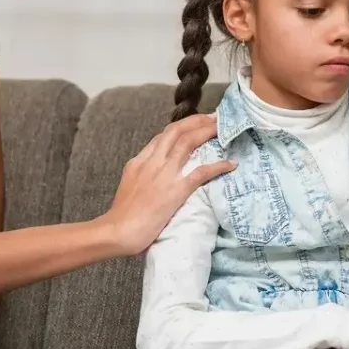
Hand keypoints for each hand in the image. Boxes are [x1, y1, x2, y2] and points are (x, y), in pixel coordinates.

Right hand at [103, 113, 234, 255]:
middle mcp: (152, 162)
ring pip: (187, 143)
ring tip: (221, 128)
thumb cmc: (122, 214)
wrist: (118, 230)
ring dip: (206, 132)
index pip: (162, 136)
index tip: (194, 124)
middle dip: (195, 121)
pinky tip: (230, 164)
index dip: (180, 127)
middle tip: (212, 117)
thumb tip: (155, 174)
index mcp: (140, 161)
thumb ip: (142, 174)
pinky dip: (217, 166)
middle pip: (176, 131)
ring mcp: (164, 175)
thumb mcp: (128, 185)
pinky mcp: (176, 190)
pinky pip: (200, 173)